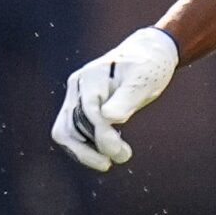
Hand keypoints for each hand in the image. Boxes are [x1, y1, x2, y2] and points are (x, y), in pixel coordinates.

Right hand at [52, 27, 178, 170]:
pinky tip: (107, 151)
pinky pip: (72, 132)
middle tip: (124, 156)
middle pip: (68, 127)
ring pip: (65, 132)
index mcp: (92, 76)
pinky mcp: (79, 106)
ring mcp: (75, 96)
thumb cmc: (150, 66)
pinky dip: (86, 146)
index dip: (102, 136)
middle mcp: (77, 86)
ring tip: (111, 160)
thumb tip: (110, 118)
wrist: (149, 53)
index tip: (122, 152)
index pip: (88, 113)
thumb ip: (126, 99)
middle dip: (92, 150)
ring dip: (85, 152)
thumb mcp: (144, 81)